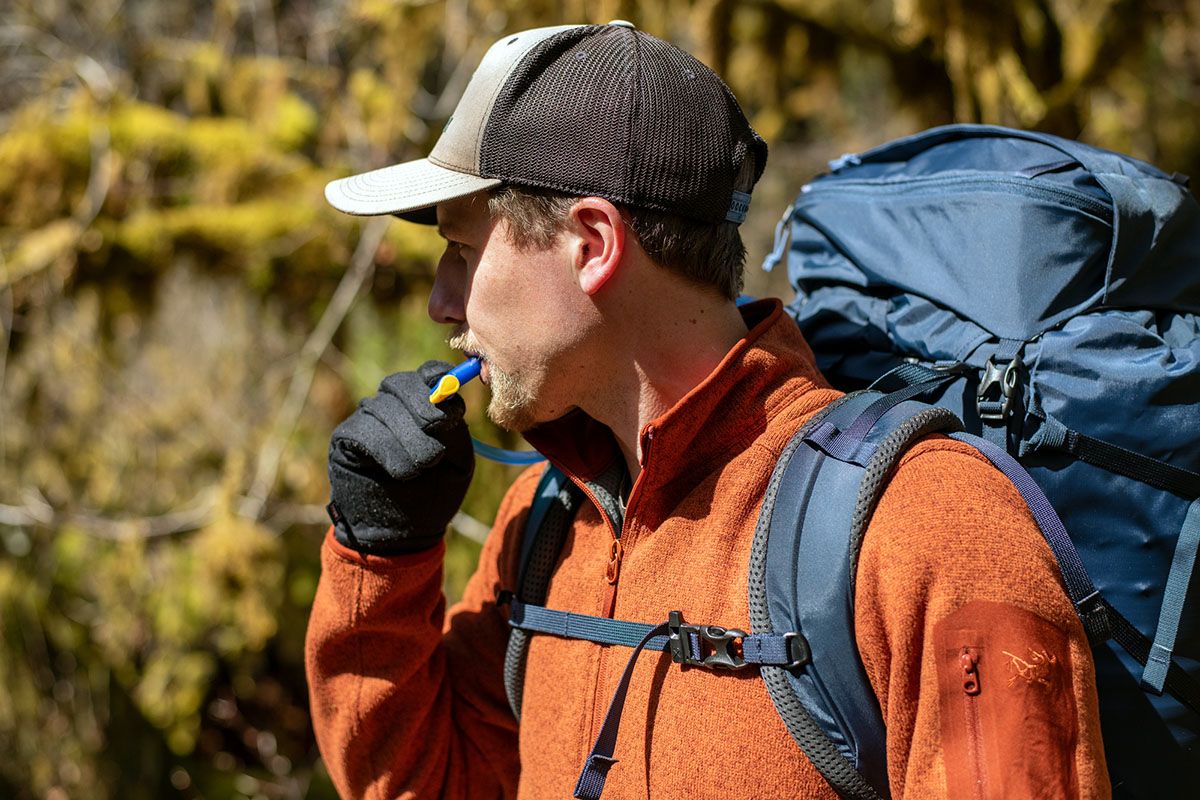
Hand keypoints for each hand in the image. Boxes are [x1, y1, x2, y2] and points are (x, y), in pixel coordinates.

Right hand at [327, 360, 474, 554]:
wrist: (402, 535)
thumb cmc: (433, 496)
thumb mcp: (457, 462)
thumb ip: (455, 430)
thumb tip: (448, 400)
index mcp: (422, 406)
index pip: (428, 374)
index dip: (437, 377)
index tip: (448, 393)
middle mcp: (391, 407)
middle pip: (402, 384)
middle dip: (424, 408)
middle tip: (437, 438)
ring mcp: (365, 421)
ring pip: (384, 409)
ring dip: (409, 439)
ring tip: (423, 468)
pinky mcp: (345, 440)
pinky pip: (364, 431)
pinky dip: (388, 449)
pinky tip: (402, 472)